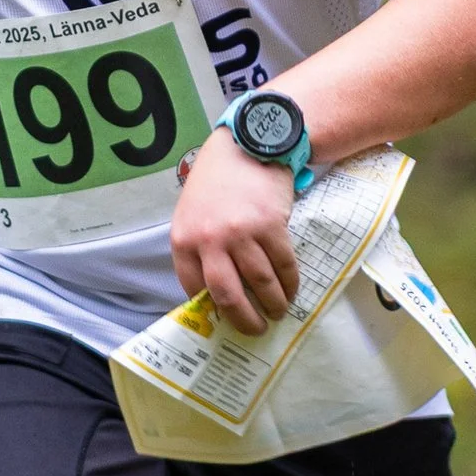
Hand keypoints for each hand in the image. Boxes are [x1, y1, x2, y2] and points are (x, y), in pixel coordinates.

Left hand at [170, 126, 298, 336]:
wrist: (246, 146)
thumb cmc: (216, 184)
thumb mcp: (192, 215)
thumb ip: (199, 250)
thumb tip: (214, 294)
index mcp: (184, 240)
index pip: (195, 289)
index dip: (214, 311)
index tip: (227, 321)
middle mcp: (210, 240)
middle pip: (228, 296)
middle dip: (246, 320)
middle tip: (257, 329)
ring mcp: (241, 234)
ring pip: (261, 284)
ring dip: (274, 304)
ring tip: (279, 311)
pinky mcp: (271, 226)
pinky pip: (283, 265)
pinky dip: (290, 283)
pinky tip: (291, 290)